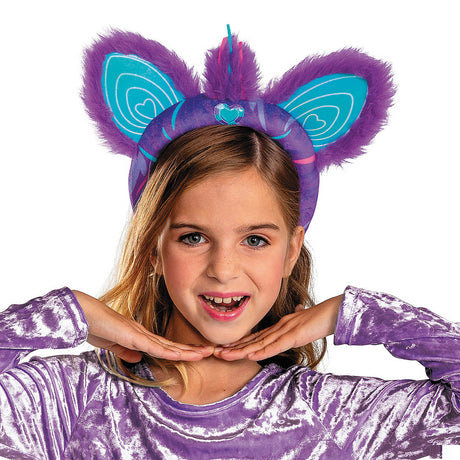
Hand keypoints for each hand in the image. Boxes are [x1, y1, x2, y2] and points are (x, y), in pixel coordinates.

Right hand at [73, 291, 212, 362]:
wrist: (85, 316)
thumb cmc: (96, 328)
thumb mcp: (113, 345)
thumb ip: (125, 351)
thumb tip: (137, 359)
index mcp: (140, 337)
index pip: (166, 346)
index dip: (182, 351)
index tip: (196, 354)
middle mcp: (144, 334)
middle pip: (173, 345)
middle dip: (192, 350)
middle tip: (211, 351)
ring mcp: (140, 334)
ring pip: (169, 345)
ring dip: (188, 351)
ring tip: (206, 353)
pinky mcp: (134, 336)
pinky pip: (154, 346)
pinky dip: (169, 351)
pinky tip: (181, 355)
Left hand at [214, 294, 342, 361]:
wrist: (335, 312)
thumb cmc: (321, 317)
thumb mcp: (304, 323)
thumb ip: (296, 325)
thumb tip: (295, 314)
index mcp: (280, 327)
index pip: (257, 337)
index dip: (241, 343)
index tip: (226, 348)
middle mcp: (279, 328)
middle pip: (253, 340)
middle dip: (234, 347)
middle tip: (215, 352)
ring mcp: (286, 331)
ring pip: (259, 343)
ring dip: (241, 351)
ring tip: (224, 355)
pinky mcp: (295, 334)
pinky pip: (276, 345)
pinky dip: (262, 351)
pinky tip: (250, 356)